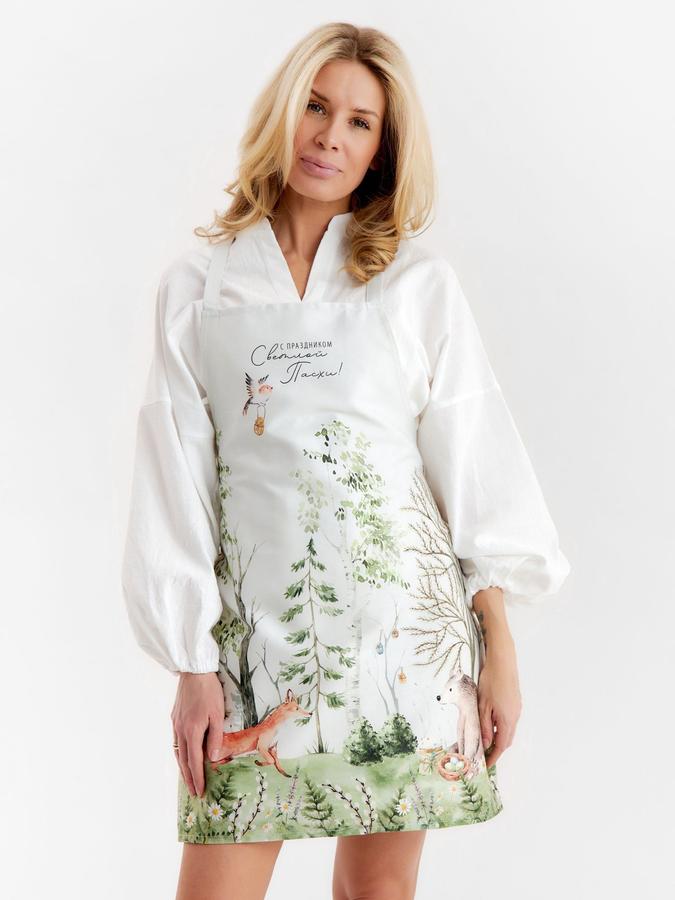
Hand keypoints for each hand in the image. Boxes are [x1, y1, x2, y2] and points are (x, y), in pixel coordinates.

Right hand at [170, 672, 224, 797]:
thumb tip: (212, 758)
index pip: (194, 761)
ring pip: (177, 752)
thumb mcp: (218, 714)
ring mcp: (175, 724)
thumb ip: (215, 737)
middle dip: (189, 778)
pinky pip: (176, 741)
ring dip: (182, 768)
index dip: (197, 778)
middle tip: (193, 792)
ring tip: (188, 780)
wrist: (194, 672)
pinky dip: (179, 753)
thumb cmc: (210, 691)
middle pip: (183, 760)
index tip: (200, 791)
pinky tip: (183, 756)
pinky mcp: (174, 718)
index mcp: (192, 731)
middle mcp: (180, 730)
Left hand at [477, 634, 521, 767]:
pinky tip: (490, 722)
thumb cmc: (491, 681)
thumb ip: (484, 725)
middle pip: (507, 739)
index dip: (493, 757)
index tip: (485, 765)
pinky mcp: (515, 702)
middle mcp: (515, 716)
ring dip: (498, 736)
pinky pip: (508, 720)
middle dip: (496, 748)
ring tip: (484, 739)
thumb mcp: (483, 704)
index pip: (501, 745)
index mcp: (507, 719)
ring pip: (508, 729)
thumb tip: (485, 743)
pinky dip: (500, 726)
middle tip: (483, 754)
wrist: (503, 661)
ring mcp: (517, 708)